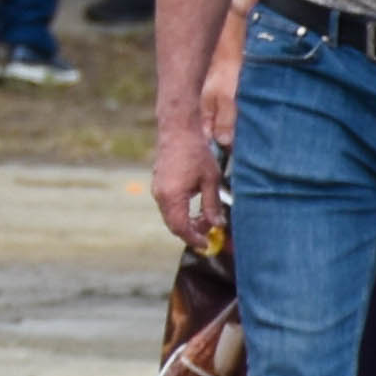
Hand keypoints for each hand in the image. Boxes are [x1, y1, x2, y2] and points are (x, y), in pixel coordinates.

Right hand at [148, 114, 221, 251]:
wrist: (178, 130)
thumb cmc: (196, 153)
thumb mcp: (211, 181)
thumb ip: (212, 205)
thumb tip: (217, 225)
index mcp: (172, 197)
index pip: (181, 228)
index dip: (194, 239)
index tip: (207, 244)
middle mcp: (160, 196)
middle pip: (174, 225)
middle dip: (191, 231)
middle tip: (210, 230)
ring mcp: (157, 189)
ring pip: (170, 216)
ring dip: (186, 221)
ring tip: (205, 216)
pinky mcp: (158, 184)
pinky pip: (168, 205)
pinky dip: (180, 211)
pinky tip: (195, 203)